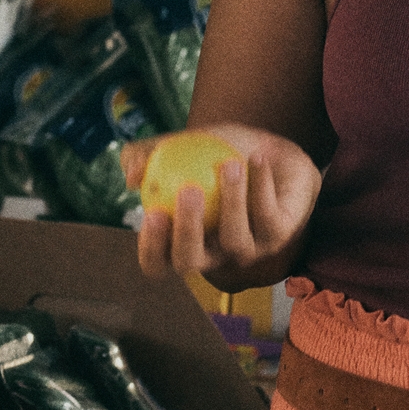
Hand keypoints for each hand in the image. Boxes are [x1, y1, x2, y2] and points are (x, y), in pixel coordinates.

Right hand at [121, 123, 322, 287]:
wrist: (274, 153)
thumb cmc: (220, 153)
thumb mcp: (182, 146)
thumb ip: (150, 155)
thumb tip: (130, 176)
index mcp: (184, 241)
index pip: (159, 263)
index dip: (151, 248)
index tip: (152, 214)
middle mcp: (214, 253)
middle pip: (190, 262)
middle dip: (186, 230)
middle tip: (188, 191)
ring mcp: (247, 249)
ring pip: (234, 240)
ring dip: (231, 200)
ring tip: (229, 164)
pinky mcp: (279, 237)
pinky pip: (267, 214)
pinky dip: (260, 183)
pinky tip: (256, 158)